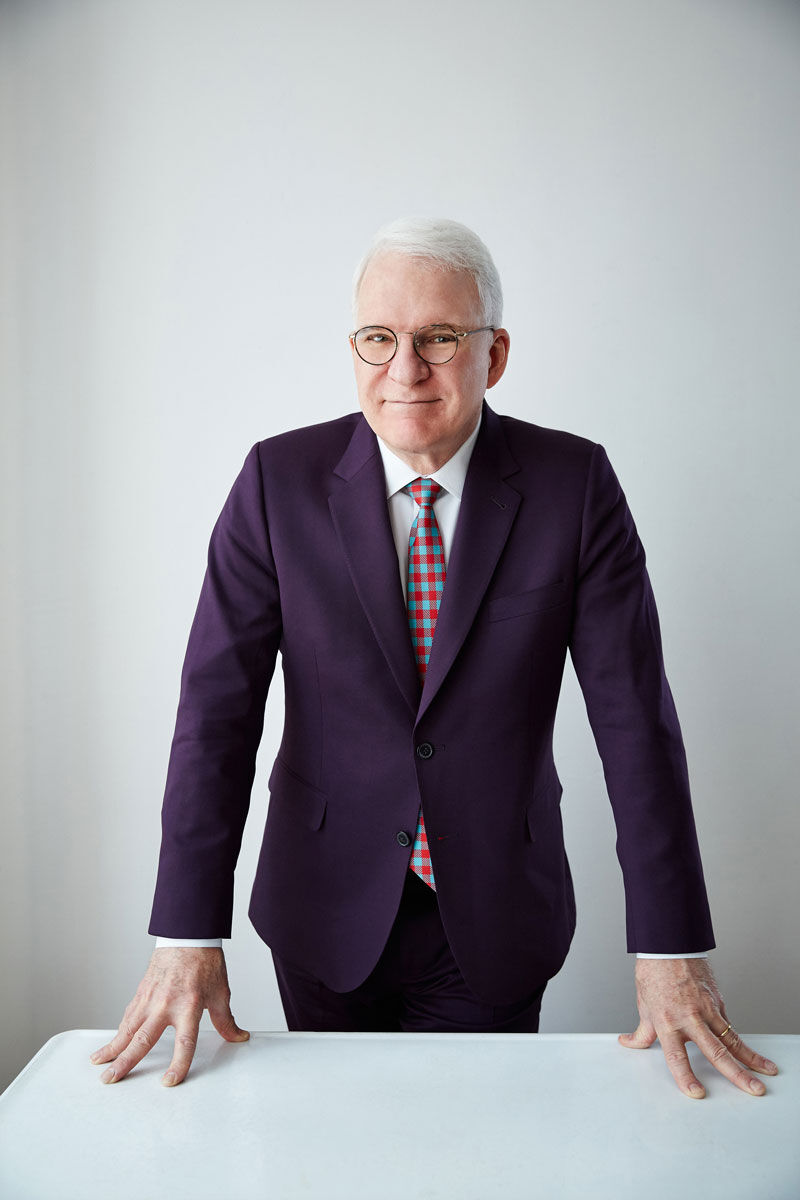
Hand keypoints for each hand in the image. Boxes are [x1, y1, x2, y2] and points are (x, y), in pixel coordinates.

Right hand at [91, 946, 248, 1086]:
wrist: (188, 935)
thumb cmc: (203, 961)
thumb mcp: (220, 992)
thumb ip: (225, 1020)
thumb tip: (237, 1036)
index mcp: (188, 1006)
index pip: (184, 1043)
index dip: (178, 1064)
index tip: (170, 1081)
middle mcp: (165, 1004)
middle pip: (142, 1039)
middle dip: (125, 1062)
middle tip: (111, 1079)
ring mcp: (150, 998)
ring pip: (127, 1028)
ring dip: (112, 1047)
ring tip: (99, 1063)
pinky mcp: (141, 992)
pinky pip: (128, 1015)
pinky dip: (119, 1030)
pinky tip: (113, 1042)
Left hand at [619, 958, 777, 1096]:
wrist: (668, 944)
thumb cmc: (654, 972)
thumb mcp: (644, 1005)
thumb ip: (643, 1031)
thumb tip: (630, 1042)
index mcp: (667, 1021)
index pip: (676, 1056)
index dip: (685, 1076)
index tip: (696, 1092)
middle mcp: (689, 1017)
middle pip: (717, 1051)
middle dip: (738, 1074)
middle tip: (753, 1090)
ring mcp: (707, 1009)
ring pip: (732, 1038)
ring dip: (751, 1058)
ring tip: (766, 1072)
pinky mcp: (717, 1001)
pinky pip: (728, 1025)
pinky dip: (738, 1039)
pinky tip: (749, 1052)